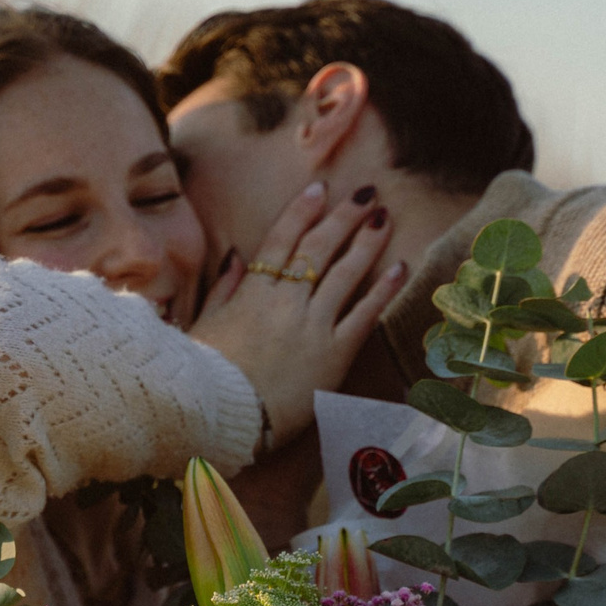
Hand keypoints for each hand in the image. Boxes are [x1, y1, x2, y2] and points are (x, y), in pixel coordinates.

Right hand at [189, 182, 403, 450]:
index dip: (301, 211)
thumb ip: (223, 289)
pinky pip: (363, 315)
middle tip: (366, 192)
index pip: (281, 240)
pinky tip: (400, 267)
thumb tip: (235, 255)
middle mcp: (286, 302)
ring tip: (384, 217)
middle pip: (318, 248)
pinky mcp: (334, 354)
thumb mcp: (205, 325)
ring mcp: (312, 326)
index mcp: (253, 293)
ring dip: (366, 241)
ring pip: (344, 273)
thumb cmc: (207, 377)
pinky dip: (383, 290)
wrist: (225, 417)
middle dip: (343, 216)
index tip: (320, 188)